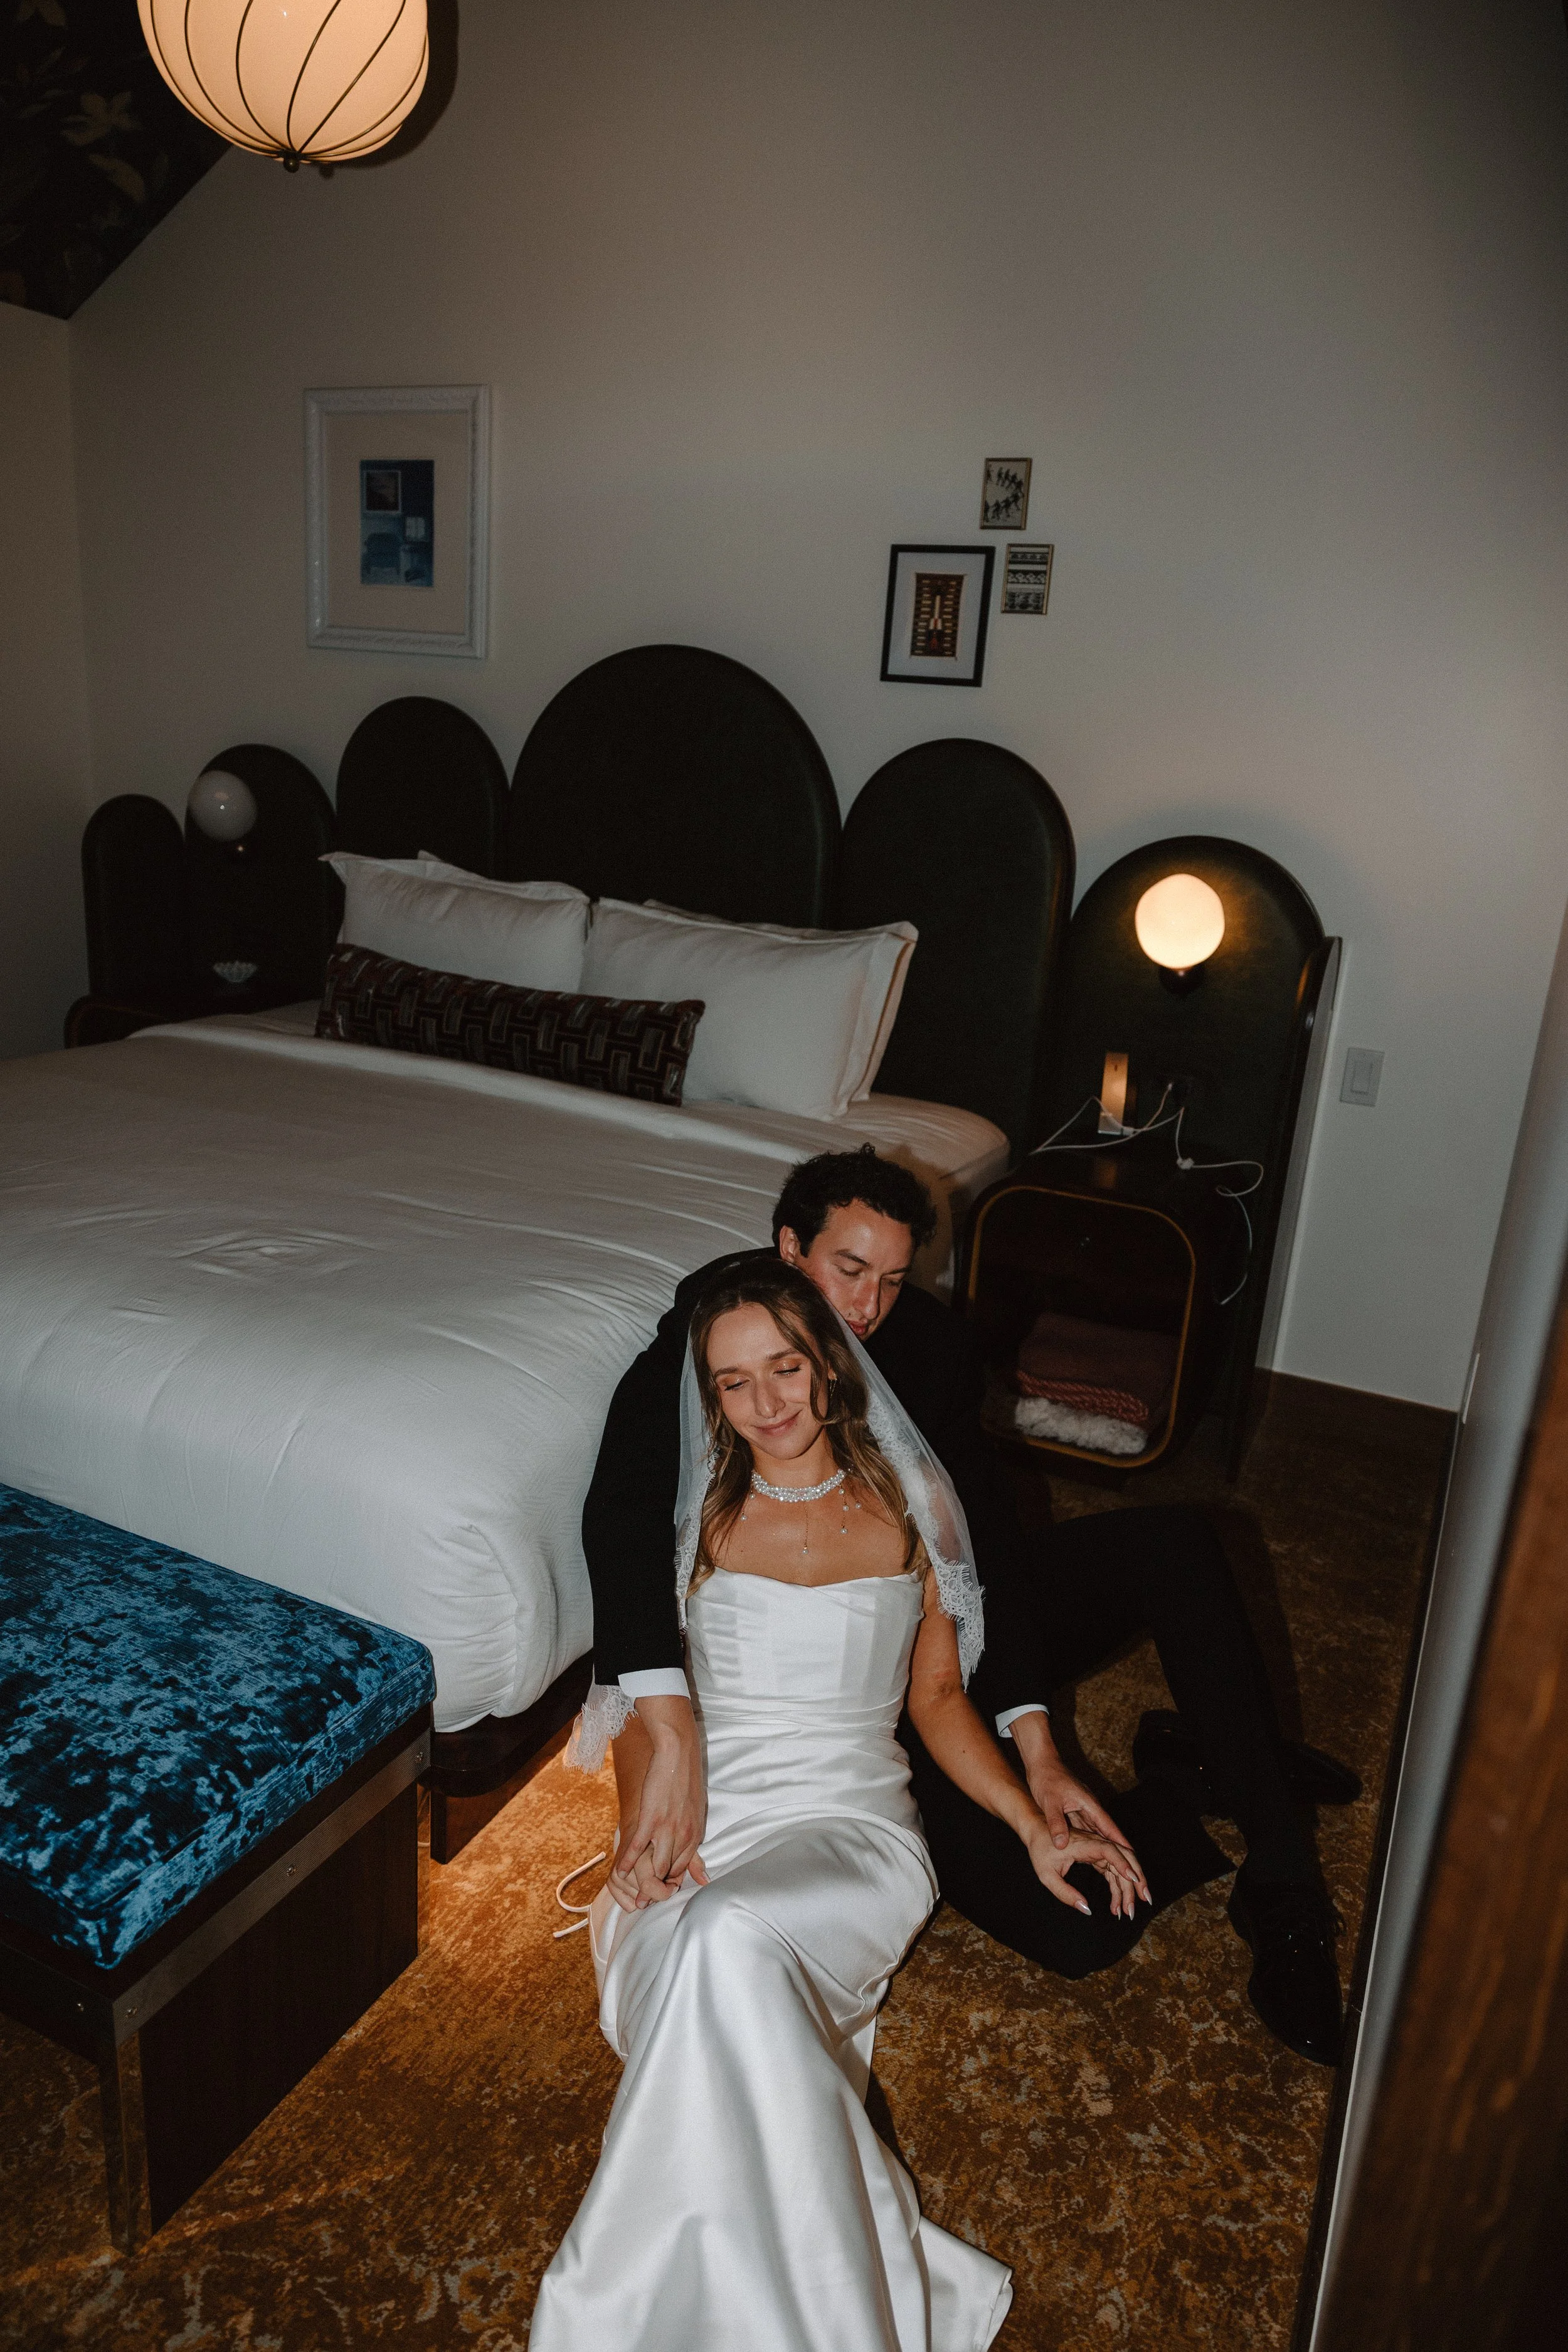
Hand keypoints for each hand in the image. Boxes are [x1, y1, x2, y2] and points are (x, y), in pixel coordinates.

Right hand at [607, 1698, 709, 1913]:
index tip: (659, 1887)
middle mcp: (685, 1836)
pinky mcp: (650, 1819)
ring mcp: (667, 1829)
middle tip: (643, 1896)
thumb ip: (695, 1839)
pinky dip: (628, 1861)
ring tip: (631, 1888)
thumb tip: (703, 1872)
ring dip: (641, 1879)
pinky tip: (620, 1870)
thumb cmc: (686, 1782)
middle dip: (656, 1886)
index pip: (683, 1870)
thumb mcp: (697, 1813)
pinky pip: (638, 1847)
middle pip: (669, 1873)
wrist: (678, 1753)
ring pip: (655, 1866)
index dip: (669, 1880)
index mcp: (696, 1835)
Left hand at [1010, 1715, 1149, 1903]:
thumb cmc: (1047, 1780)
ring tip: (1125, 1875)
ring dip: (1114, 1854)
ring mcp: (1087, 1812)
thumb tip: (1060, 1844)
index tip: (1135, 1863)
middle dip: (1125, 1856)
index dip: (1122, 1847)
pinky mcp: (1079, 1814)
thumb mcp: (1049, 1802)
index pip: (1111, 1830)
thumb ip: (1056, 1823)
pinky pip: (1093, 1835)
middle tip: (1137, 1877)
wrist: (1042, 1763)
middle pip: (1113, 1836)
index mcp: (1091, 1806)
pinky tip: (1105, 1863)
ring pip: (1104, 1837)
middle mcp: (1093, 1810)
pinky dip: (1100, 1848)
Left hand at [1022, 1818, 1147, 1921]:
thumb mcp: (1046, 1875)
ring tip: (1128, 1911)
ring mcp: (1097, 1848)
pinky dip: (1117, 1886)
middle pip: (1123, 1856)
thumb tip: (1086, 1908)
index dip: (1122, 1863)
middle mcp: (1095, 1842)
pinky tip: (1116, 1905)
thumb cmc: (1039, 1850)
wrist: (1035, 1829)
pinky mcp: (1096, 1854)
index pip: (1109, 1850)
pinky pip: (1111, 1870)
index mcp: (1084, 1842)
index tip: (1133, 1879)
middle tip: (1143, 1901)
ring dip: (1128, 1886)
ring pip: (1120, 1865)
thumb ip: (1064, 1892)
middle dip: (1136, 1878)